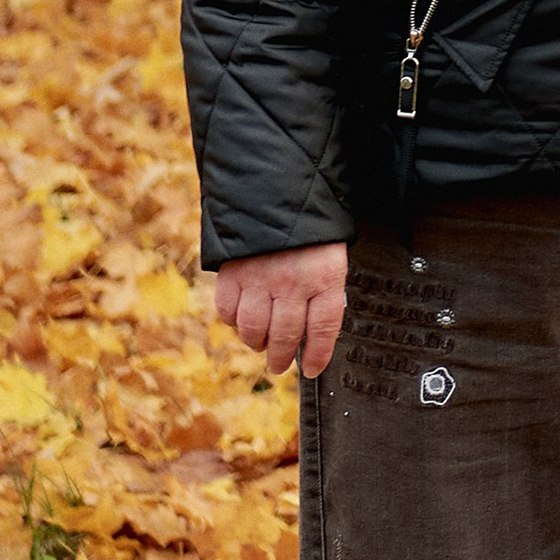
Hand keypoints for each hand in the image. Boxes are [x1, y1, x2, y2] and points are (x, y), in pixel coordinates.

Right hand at [214, 242, 350, 378]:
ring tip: (263, 346)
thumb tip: (314, 333)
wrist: (277, 190)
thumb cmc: (309, 229)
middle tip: (280, 366)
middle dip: (283, 358)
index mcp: (326, 275)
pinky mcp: (233, 273)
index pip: (324, 327)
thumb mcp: (330, 255)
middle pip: (287, 335)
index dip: (319, 354)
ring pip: (255, 330)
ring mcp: (261, 278)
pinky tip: (243, 319)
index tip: (314, 369)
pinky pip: (229, 312)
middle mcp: (293, 281)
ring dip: (258, 344)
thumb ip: (323, 290)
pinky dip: (234, 321)